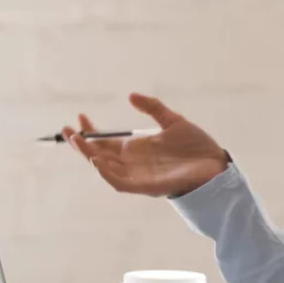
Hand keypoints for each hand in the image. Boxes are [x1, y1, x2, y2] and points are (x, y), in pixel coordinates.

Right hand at [62, 93, 228, 197]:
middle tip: (68, 131)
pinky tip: (98, 161)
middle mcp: (134, 163)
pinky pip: (121, 183)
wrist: (216, 164)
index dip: (92, 131)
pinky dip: (107, 174)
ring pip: (106, 169)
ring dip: (91, 157)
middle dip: (82, 145)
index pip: (106, 141)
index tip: (81, 117)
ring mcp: (139, 175)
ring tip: (79, 142)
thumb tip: (130, 96)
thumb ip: (152, 108)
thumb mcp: (173, 121)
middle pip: (100, 155)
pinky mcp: (147, 186)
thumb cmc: (196, 147)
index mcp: (137, 149)